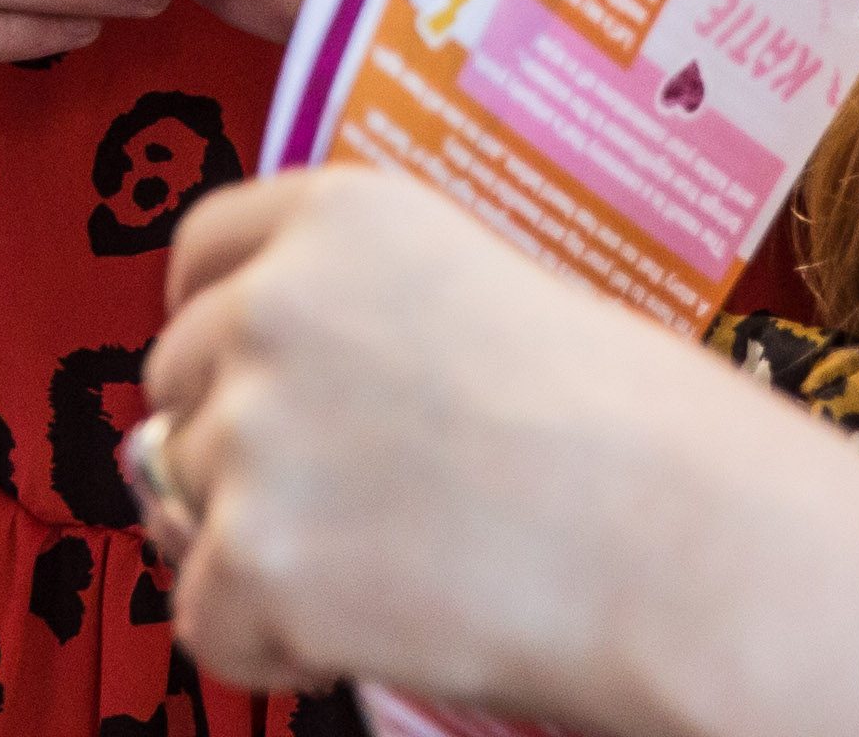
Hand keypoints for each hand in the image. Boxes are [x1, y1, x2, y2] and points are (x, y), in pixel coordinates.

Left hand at [138, 167, 728, 710]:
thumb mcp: (480, 297)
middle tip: (358, 496)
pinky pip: (205, 617)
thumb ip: (358, 317)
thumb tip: (236, 412)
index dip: (221, 320)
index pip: (204, 252)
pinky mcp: (251, 556)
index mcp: (340, 216)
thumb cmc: (628, 431)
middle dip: (239, 441)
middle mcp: (275, 304)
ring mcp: (253, 429)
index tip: (251, 372)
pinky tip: (373, 626)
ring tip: (395, 562)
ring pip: (186, 501)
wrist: (679, 539)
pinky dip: (271, 642)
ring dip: (261, 545)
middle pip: (179, 379)